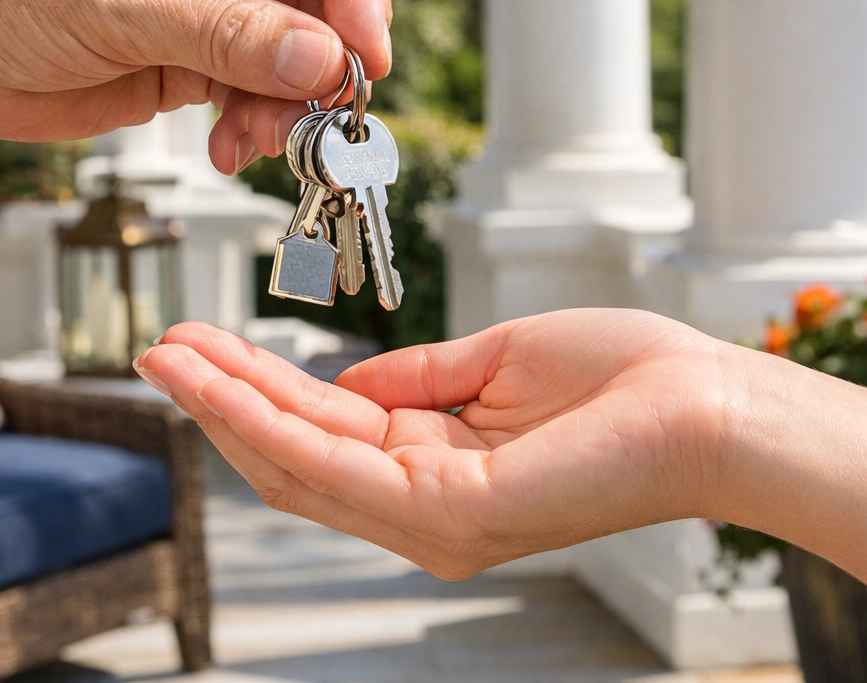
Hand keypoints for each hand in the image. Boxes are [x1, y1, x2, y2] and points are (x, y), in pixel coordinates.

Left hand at [0, 0, 390, 172]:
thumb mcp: (121, 5)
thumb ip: (228, 33)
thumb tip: (325, 59)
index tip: (366, 48)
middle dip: (323, 54)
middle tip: (328, 109)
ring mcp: (205, 1)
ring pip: (291, 49)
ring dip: (290, 101)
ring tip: (263, 138)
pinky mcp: (191, 57)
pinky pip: (255, 89)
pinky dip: (256, 123)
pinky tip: (231, 146)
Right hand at [137, 310, 741, 577]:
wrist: (709, 404)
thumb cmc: (627, 382)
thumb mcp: (495, 363)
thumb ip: (418, 379)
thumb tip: (352, 378)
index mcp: (436, 468)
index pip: (323, 433)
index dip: (254, 391)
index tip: (201, 344)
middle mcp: (423, 510)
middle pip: (293, 457)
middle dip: (220, 400)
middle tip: (157, 348)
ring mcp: (434, 521)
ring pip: (298, 463)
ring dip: (225, 407)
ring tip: (168, 356)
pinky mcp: (451, 513)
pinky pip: (337, 465)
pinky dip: (269, 421)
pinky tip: (223, 383)